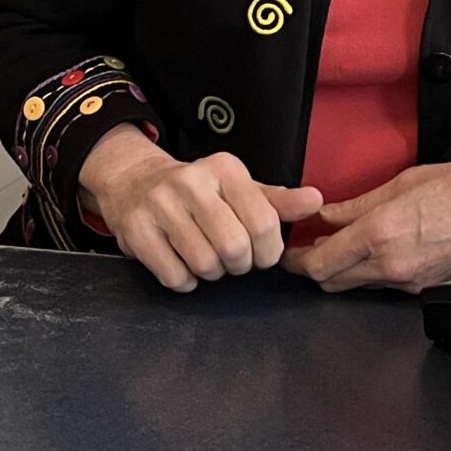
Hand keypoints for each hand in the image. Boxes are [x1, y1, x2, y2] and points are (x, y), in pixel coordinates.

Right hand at [78, 126, 323, 292]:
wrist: (134, 182)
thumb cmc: (199, 192)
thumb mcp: (240, 189)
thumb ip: (279, 201)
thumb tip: (316, 201)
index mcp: (225, 168)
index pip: (264, 223)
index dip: (268, 252)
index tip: (261, 253)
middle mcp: (191, 182)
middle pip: (235, 248)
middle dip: (240, 265)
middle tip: (233, 259)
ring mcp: (160, 206)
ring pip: (205, 265)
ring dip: (213, 273)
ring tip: (207, 258)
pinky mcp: (136, 231)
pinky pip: (175, 276)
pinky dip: (185, 281)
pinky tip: (182, 264)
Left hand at [282, 148, 450, 293]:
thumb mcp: (405, 182)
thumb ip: (360, 204)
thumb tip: (327, 214)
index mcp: (380, 234)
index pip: (319, 264)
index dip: (296, 259)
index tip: (287, 248)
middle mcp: (391, 266)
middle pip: (331, 283)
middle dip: (314, 267)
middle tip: (307, 246)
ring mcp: (409, 283)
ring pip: (357, 286)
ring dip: (342, 271)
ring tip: (338, 245)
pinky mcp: (425, 288)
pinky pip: (384, 285)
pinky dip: (369, 272)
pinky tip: (373, 251)